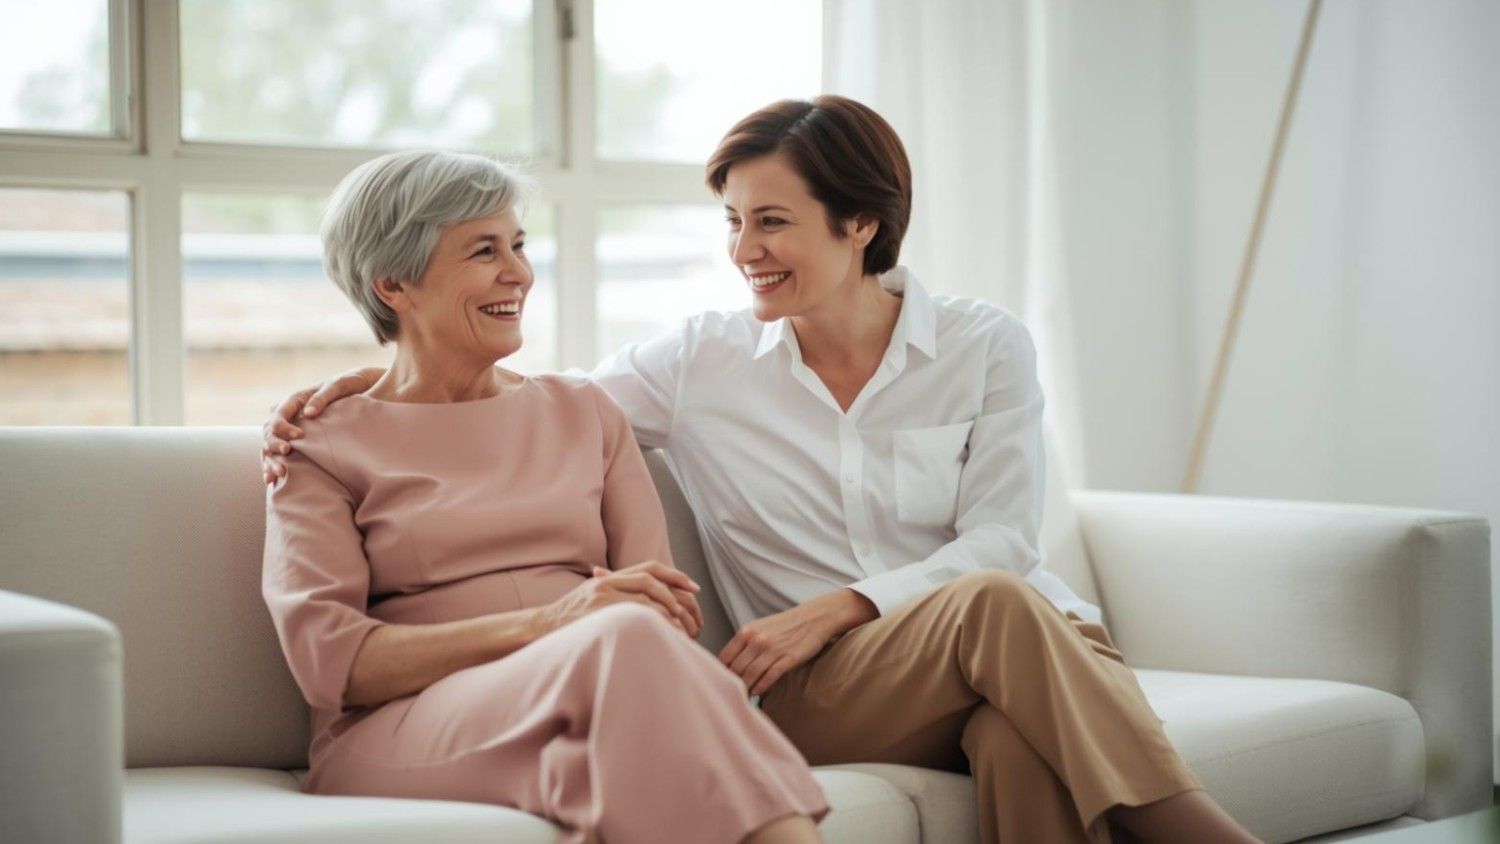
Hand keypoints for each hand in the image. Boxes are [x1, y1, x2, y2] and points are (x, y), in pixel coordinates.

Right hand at [260, 367, 384, 482]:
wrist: (363, 388)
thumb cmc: (349, 385)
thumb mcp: (338, 387)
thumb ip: (323, 397)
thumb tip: (308, 413)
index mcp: (296, 399)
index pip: (279, 414)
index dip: (283, 426)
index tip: (298, 437)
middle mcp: (289, 415)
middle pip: (270, 431)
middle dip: (273, 446)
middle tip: (286, 459)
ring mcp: (290, 429)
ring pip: (270, 444)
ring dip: (271, 460)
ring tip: (278, 474)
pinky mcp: (296, 442)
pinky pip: (278, 454)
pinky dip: (272, 465)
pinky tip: (271, 480)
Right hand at [536, 561, 702, 637]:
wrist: (539, 627)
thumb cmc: (567, 621)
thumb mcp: (591, 601)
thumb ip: (614, 596)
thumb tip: (642, 604)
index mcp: (609, 578)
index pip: (649, 568)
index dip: (674, 575)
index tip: (693, 586)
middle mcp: (608, 582)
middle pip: (651, 578)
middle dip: (678, 590)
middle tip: (695, 605)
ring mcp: (603, 595)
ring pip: (647, 593)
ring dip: (669, 607)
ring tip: (684, 623)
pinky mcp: (599, 610)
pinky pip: (636, 611)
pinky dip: (656, 618)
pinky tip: (668, 629)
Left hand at [718, 590, 874, 695]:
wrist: (814, 618)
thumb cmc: (785, 625)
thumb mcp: (759, 627)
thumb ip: (743, 643)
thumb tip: (728, 664)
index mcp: (747, 631)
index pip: (725, 657)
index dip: (720, 672)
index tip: (720, 682)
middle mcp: (757, 640)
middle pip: (736, 668)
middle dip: (732, 683)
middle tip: (731, 692)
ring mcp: (773, 649)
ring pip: (751, 674)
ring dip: (746, 687)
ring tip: (744, 695)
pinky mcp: (789, 658)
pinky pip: (770, 676)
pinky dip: (761, 687)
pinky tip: (757, 692)